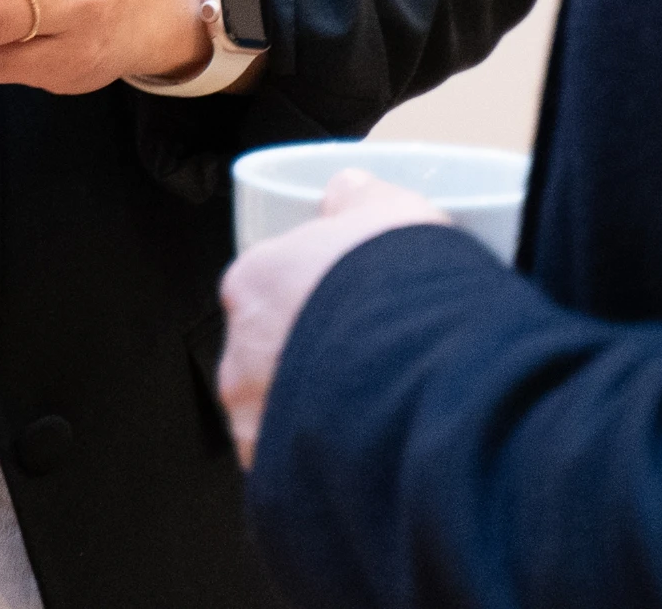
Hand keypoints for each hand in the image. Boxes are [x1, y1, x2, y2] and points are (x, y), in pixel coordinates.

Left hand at [214, 171, 455, 466]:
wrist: (421, 379)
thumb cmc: (399, 294)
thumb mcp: (389, 214)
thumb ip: (359, 198)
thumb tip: (346, 186)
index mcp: (254, 283)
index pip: (265, 286)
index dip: (306, 294)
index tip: (338, 303)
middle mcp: (240, 352)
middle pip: (265, 350)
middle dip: (304, 356)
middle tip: (360, 357)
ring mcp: (255, 420)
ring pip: (276, 413)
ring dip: (312, 411)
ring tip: (369, 409)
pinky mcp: (278, 474)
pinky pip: (295, 465)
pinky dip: (323, 458)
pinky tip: (364, 450)